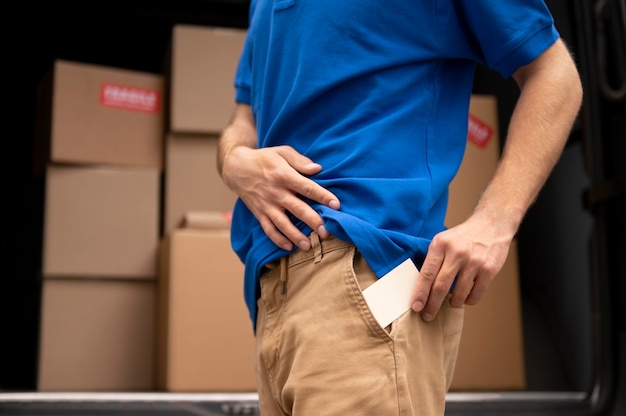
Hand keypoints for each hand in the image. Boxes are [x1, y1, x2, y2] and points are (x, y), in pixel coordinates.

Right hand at [221, 144, 339, 250]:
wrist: (236, 168)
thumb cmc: (264, 158)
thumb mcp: (281, 152)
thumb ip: (300, 161)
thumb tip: (317, 169)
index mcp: (284, 175)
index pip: (307, 187)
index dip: (323, 196)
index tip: (336, 205)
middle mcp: (276, 192)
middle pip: (298, 209)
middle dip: (313, 221)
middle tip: (326, 232)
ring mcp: (266, 205)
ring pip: (283, 224)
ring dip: (295, 236)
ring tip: (308, 246)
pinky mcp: (259, 213)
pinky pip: (268, 229)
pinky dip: (277, 239)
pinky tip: (288, 246)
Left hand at [410, 215, 512, 320]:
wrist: (491, 224)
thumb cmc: (463, 237)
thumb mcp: (443, 240)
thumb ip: (433, 260)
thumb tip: (421, 288)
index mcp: (440, 244)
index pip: (427, 274)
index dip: (420, 293)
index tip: (415, 307)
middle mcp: (457, 252)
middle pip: (440, 287)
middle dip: (432, 305)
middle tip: (427, 316)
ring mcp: (474, 261)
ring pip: (459, 294)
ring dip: (452, 303)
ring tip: (451, 302)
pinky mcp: (489, 269)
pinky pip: (475, 295)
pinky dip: (468, 300)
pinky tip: (465, 296)